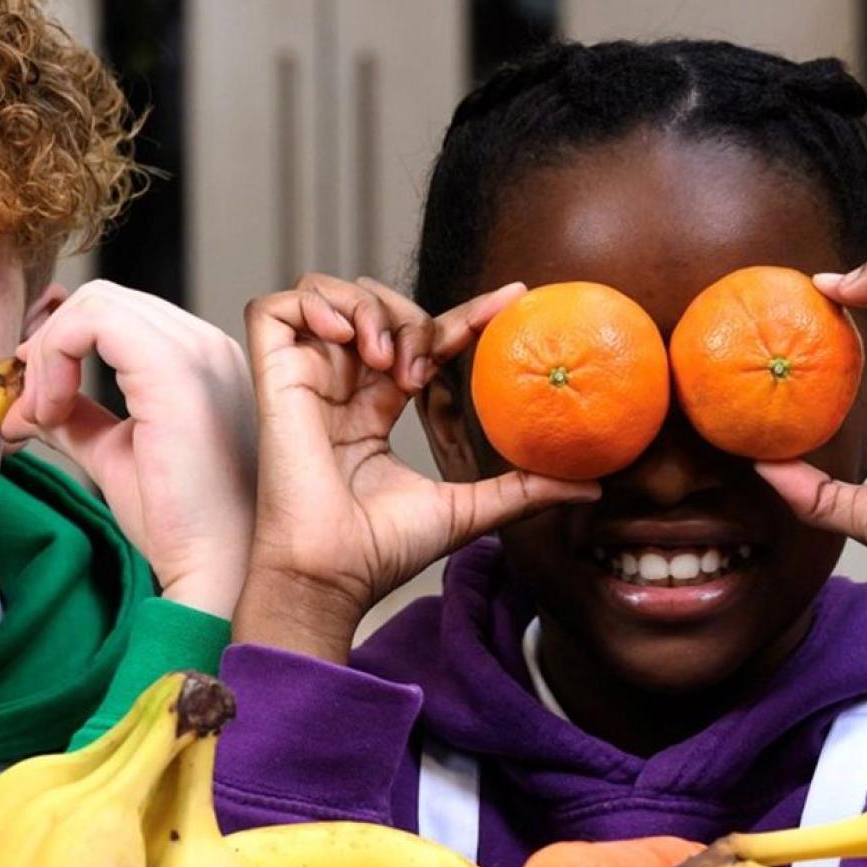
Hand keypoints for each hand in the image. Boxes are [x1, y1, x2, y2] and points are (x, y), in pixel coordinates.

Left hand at [4, 281, 255, 617]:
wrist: (216, 567)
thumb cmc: (181, 524)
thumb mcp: (115, 452)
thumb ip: (78, 416)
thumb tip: (28, 399)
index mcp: (203, 362)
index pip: (117, 315)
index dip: (61, 347)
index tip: (36, 405)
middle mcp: (208, 345)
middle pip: (103, 300)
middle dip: (49, 346)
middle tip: (30, 408)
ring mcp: (199, 351)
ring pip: (95, 302)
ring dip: (49, 353)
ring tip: (42, 414)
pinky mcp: (177, 369)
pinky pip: (94, 321)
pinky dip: (55, 357)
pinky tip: (52, 410)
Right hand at [235, 273, 598, 660]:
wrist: (333, 573)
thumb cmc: (383, 550)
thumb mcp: (470, 509)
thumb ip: (525, 489)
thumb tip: (594, 485)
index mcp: (377, 409)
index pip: (426, 339)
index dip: (466, 314)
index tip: (515, 298)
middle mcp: (342, 386)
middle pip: (380, 306)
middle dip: (414, 318)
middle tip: (424, 372)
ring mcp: (305, 378)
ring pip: (331, 293)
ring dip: (369, 308)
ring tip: (387, 359)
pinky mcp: (272, 376)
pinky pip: (275, 307)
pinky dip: (314, 303)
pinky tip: (346, 339)